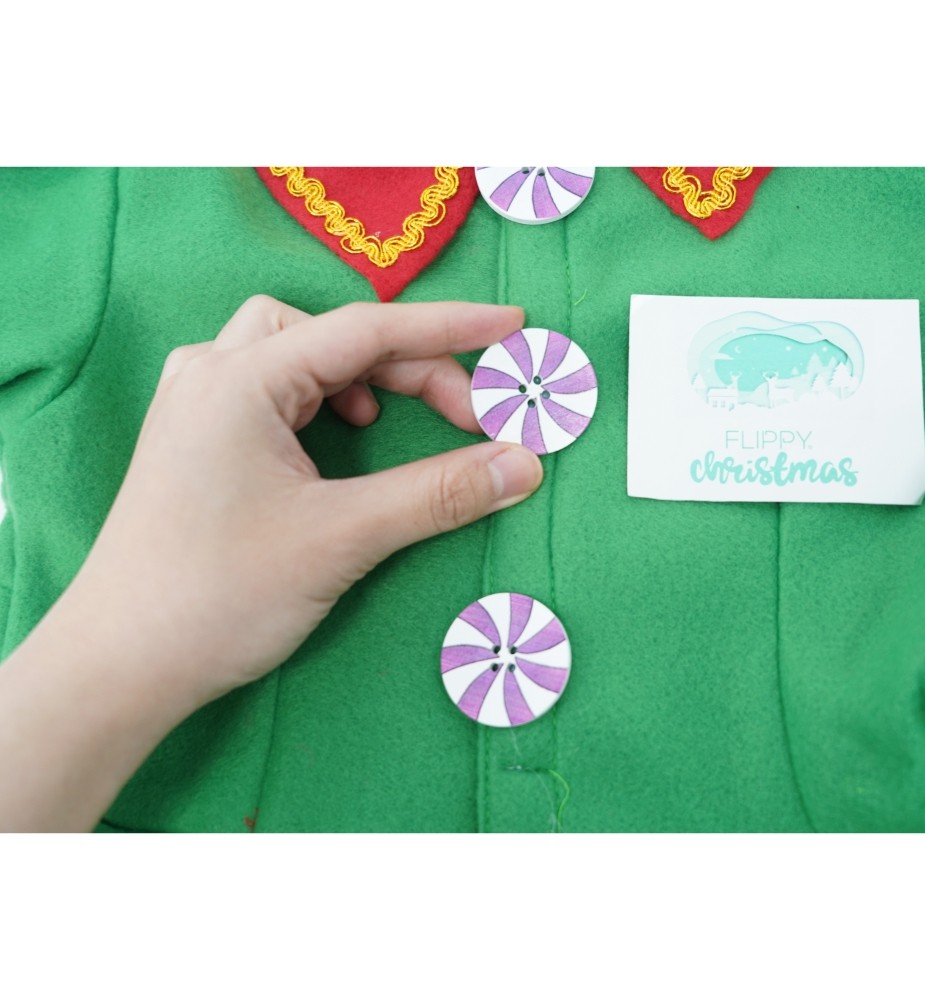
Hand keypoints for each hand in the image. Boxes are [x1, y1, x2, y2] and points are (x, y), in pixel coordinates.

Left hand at [0, 297, 541, 829]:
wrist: (122, 666)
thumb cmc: (219, 596)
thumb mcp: (342, 538)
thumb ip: (438, 493)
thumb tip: (522, 464)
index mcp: (240, 379)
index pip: (365, 329)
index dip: (449, 327)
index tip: (511, 327)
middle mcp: (212, 373)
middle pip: (334, 337)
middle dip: (409, 369)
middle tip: (469, 420)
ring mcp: (198, 403)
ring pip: (299, 352)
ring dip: (361, 376)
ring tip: (391, 421)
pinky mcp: (198, 437)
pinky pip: (273, 386)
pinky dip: (323, 399)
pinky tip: (340, 436)